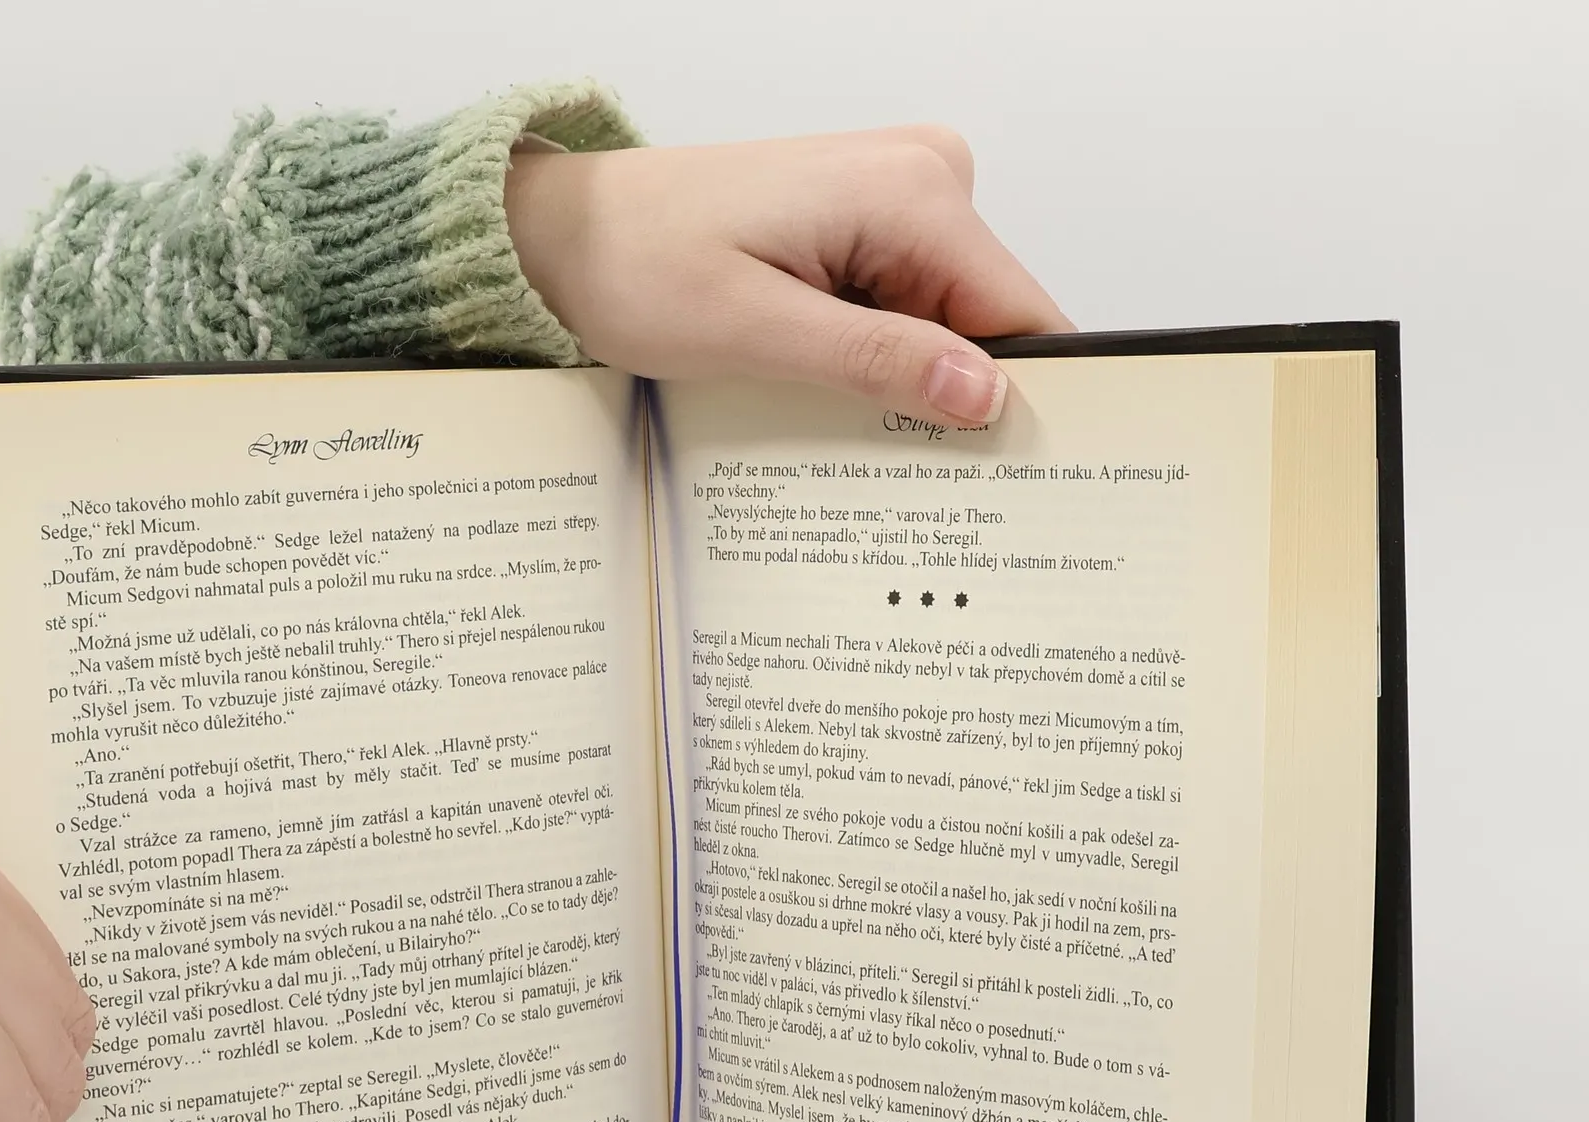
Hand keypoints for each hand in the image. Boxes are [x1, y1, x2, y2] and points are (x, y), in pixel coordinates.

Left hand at [506, 127, 1070, 424]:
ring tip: (834, 417)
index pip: (1020, 315)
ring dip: (906, 384)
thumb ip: (878, 361)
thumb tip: (984, 395)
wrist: (568, 235)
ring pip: (949, 324)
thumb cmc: (638, 266)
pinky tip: (825, 383)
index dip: (1017, 403)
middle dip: (951, 400)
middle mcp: (923, 176)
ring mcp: (898, 196)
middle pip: (988, 323)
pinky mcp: (869, 223)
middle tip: (889, 465)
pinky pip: (908, 307)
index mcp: (912, 191)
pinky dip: (879, 358)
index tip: (1003, 480)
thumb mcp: (758, 332)